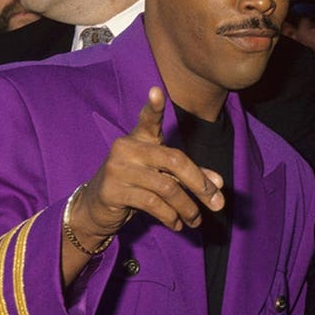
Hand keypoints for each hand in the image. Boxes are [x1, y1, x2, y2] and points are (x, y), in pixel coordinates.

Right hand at [72, 86, 224, 240]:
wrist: (95, 207)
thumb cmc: (135, 185)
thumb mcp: (161, 175)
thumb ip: (189, 174)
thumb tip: (219, 183)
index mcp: (139, 138)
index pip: (147, 119)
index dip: (153, 106)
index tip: (157, 90)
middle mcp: (127, 148)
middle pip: (174, 160)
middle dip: (200, 184)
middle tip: (217, 203)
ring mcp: (118, 169)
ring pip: (167, 187)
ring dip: (188, 207)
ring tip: (196, 221)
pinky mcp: (113, 191)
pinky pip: (152, 203)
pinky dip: (170, 216)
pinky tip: (177, 224)